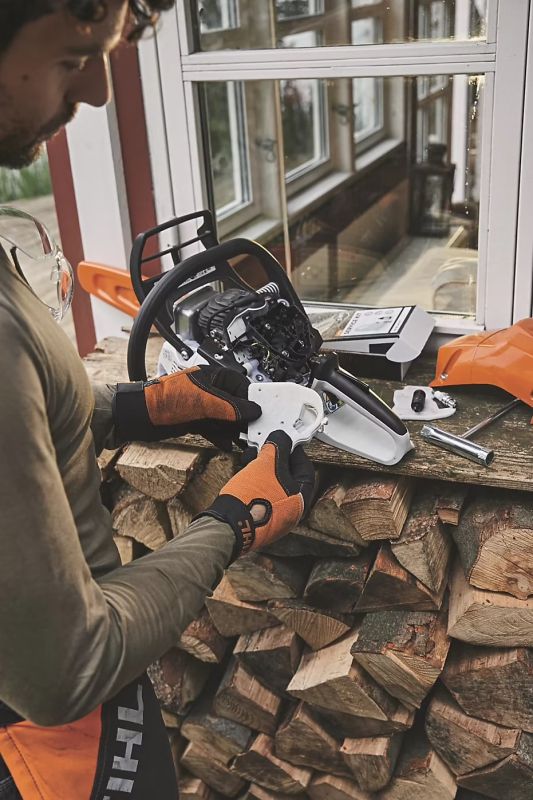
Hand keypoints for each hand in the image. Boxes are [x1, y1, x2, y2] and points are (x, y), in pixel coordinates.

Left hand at [113, 365, 260, 449]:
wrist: (139, 415)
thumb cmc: (165, 398)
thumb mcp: (204, 401)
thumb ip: (231, 407)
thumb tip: (252, 411)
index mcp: (213, 377)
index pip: (241, 386)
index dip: (251, 401)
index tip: (261, 414)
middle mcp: (209, 390)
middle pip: (235, 405)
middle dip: (243, 419)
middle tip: (254, 431)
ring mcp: (202, 406)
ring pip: (226, 419)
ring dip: (234, 431)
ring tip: (243, 441)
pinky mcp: (195, 421)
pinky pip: (215, 430)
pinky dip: (221, 437)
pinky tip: (228, 444)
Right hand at [195, 430, 314, 556]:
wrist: (227, 525)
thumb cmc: (250, 499)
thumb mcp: (266, 464)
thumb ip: (277, 447)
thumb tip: (282, 438)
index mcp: (300, 500)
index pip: (305, 469)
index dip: (294, 451)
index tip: (284, 441)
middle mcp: (291, 511)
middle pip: (288, 477)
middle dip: (275, 459)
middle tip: (265, 448)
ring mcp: (276, 517)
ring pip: (274, 485)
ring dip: (263, 469)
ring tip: (250, 460)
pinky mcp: (261, 518)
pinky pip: (264, 495)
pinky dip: (257, 483)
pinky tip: (246, 474)